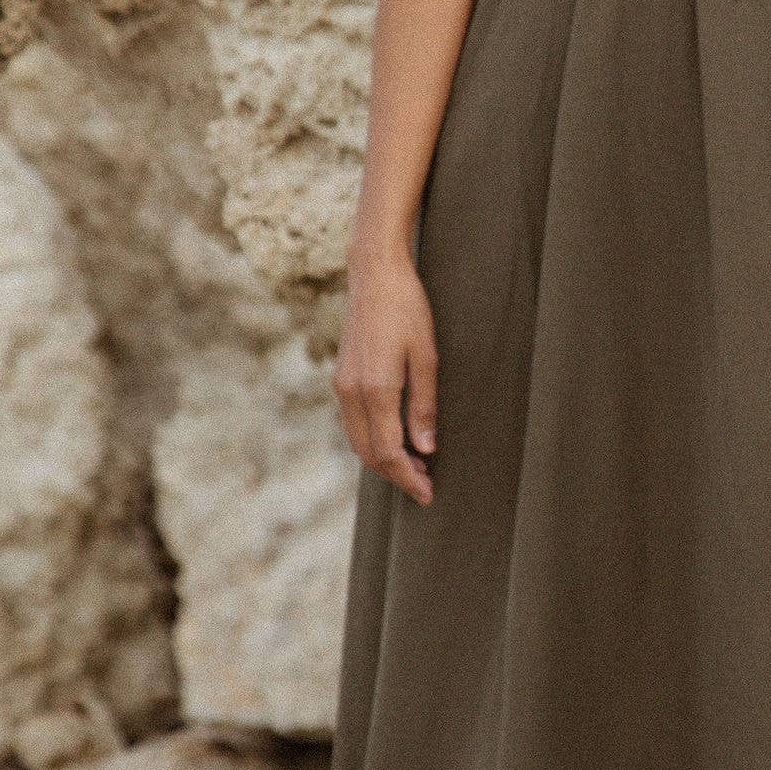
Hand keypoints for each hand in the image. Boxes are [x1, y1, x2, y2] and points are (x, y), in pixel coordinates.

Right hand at [333, 252, 438, 502]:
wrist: (375, 276)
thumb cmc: (407, 310)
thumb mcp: (427, 357)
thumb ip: (425, 406)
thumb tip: (426, 448)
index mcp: (375, 389)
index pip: (388, 451)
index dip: (408, 478)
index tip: (428, 493)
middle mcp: (351, 392)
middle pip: (368, 453)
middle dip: (396, 475)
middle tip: (426, 485)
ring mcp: (342, 385)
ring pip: (358, 441)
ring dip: (384, 460)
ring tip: (416, 466)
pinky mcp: (342, 378)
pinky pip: (354, 423)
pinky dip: (373, 441)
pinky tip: (396, 439)